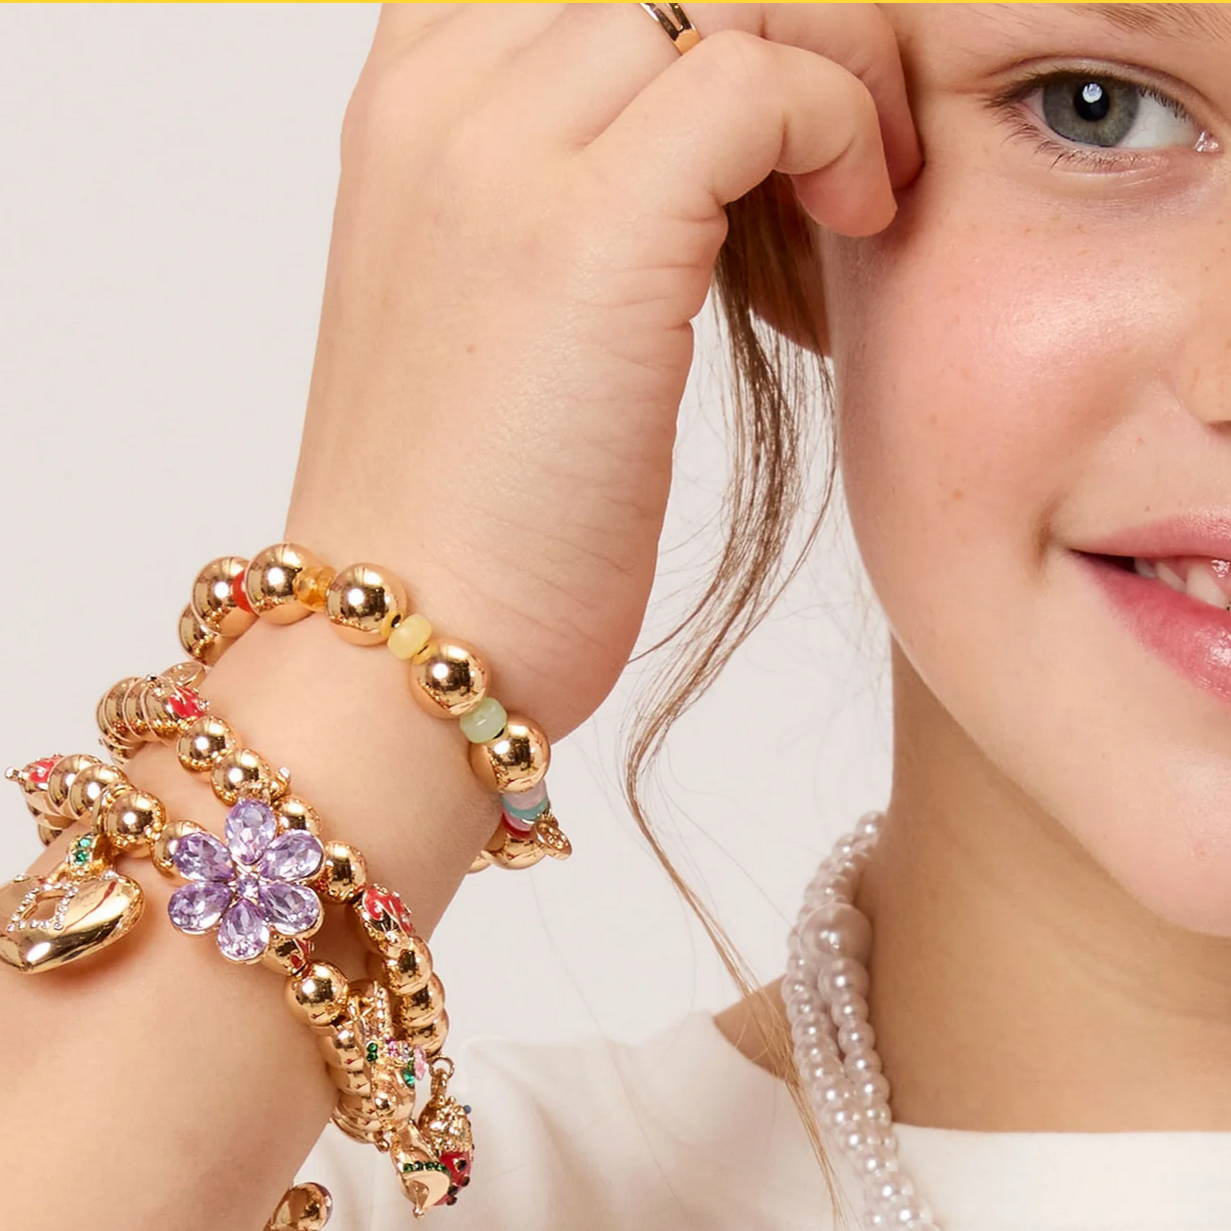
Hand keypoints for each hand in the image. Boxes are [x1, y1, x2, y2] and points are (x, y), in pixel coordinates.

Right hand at [287, 2, 920, 737]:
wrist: (406, 638)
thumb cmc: (469, 502)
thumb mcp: (493, 299)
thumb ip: (567, 180)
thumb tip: (710, 135)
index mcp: (412, 101)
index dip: (710, 9)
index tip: (779, 95)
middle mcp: (440, 94)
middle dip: (792, 18)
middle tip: (852, 122)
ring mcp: (500, 150)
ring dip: (834, 64)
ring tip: (860, 180)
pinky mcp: (587, 232)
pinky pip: (762, 79)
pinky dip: (841, 127)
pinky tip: (856, 219)